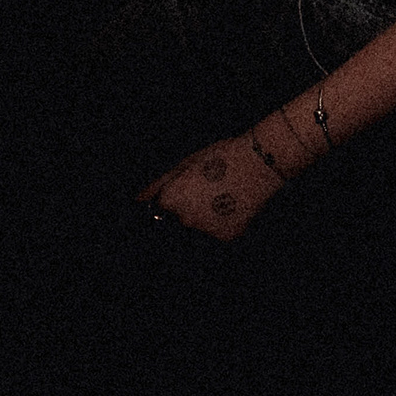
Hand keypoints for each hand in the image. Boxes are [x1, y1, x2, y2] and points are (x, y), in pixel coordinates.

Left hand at [140, 131, 285, 240]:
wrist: (256, 163)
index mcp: (171, 200)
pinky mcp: (226, 238)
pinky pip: (218, 233)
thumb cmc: (219, 156)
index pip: (159, 211)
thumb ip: (159, 185)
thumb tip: (138, 201)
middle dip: (187, 210)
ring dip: (204, 217)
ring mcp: (206, 232)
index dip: (170, 202)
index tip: (181, 196)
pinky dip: (222, 222)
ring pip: (198, 228)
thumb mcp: (185, 164)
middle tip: (206, 190)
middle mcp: (185, 220)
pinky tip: (232, 204)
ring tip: (220, 195)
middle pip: (179, 221)